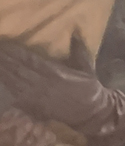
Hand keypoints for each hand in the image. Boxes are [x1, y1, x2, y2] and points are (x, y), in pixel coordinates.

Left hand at [0, 37, 124, 145]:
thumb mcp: (87, 68)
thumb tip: (75, 30)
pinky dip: (9, 86)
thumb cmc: (91, 90)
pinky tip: (3, 79)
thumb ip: (79, 50)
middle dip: (4, 59)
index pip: (29, 59)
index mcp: (55, 73)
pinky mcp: (39, 108)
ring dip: (3, 71)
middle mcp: (44, 85)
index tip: (3, 42)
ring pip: (16, 82)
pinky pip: (19, 96)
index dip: (13, 50)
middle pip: (18, 69)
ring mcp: (40, 98)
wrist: (95, 115)